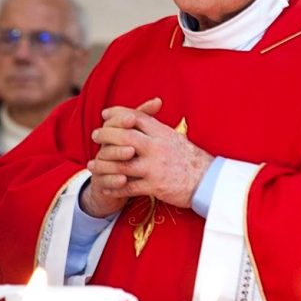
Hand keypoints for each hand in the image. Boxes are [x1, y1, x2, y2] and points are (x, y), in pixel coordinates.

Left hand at [87, 97, 213, 211]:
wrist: (208, 182)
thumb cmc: (192, 160)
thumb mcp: (176, 138)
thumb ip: (158, 129)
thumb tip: (142, 119)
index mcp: (163, 133)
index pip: (137, 117)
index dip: (118, 113)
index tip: (105, 114)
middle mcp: (157, 147)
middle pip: (125, 136)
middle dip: (106, 134)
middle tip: (94, 135)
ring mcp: (155, 167)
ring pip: (121, 163)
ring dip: (103, 164)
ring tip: (92, 165)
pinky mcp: (155, 186)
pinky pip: (128, 187)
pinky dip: (114, 187)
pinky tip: (106, 187)